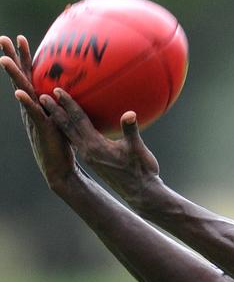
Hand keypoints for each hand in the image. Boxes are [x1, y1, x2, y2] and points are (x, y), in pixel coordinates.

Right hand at [0, 35, 75, 190]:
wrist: (61, 168)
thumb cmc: (67, 141)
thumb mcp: (69, 116)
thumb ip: (71, 101)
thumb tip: (90, 84)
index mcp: (38, 102)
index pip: (30, 75)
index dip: (25, 58)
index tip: (19, 38)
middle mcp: (32, 107)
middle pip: (20, 78)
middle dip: (12, 58)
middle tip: (3, 38)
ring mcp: (33, 117)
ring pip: (22, 92)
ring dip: (13, 76)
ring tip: (4, 59)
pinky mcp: (41, 129)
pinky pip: (33, 113)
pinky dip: (26, 103)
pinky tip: (20, 93)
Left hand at [38, 88, 161, 204]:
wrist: (140, 191)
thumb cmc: (141, 170)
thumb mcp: (138, 148)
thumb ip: (131, 130)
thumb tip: (129, 113)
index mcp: (95, 146)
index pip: (78, 121)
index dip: (68, 105)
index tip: (57, 91)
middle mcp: (87, 150)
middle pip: (67, 127)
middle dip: (55, 111)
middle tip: (42, 96)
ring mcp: (89, 155)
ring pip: (69, 134)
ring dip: (59, 120)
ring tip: (50, 108)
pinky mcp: (92, 159)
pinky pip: (76, 140)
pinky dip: (69, 129)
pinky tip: (72, 125)